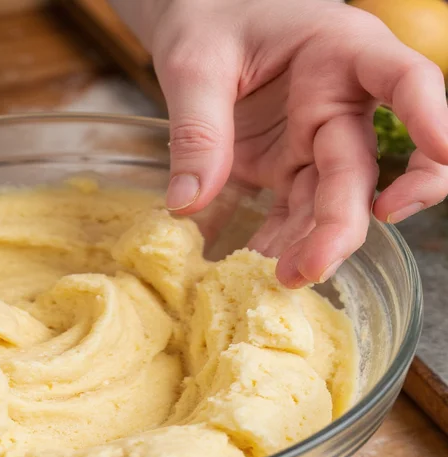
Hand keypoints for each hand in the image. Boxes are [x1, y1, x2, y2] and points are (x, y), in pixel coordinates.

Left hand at [114, 0, 447, 286]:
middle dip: (344, 222)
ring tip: (287, 277)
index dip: (427, 115)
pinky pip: (296, 209)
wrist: (199, 20)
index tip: (443, 151)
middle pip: (362, 166)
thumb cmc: (209, 17)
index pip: (403, 79)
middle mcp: (342, 101)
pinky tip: (266, 263)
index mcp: (340, 52)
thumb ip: (198, 127)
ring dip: (315, 242)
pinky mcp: (290, 164)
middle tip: (312, 267)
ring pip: (334, 199)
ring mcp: (317, 138)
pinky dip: (284, 238)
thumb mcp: (194, 62)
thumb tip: (187, 201)